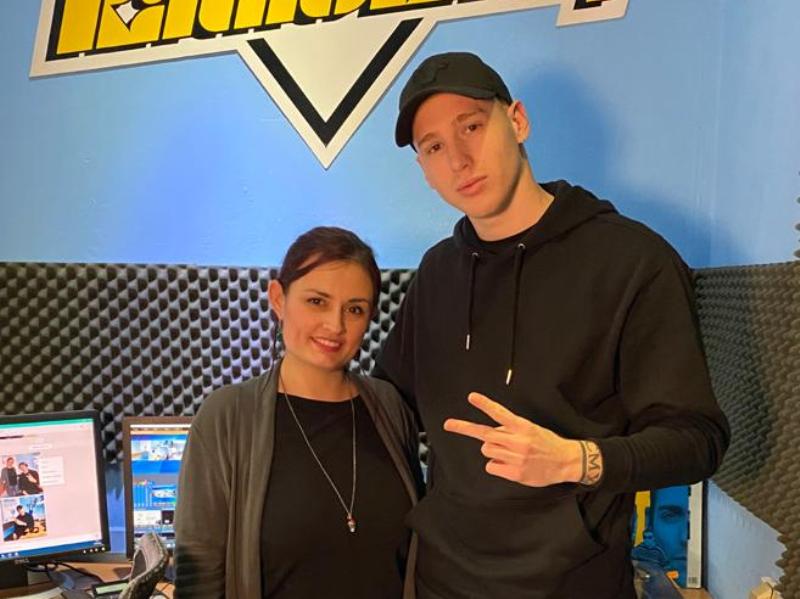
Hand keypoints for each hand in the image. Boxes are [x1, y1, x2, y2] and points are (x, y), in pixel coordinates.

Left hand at [443, 392, 584, 486]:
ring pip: (486, 451)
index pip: (500, 413)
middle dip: (469, 430)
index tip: (471, 397)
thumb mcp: (530, 429)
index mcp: (522, 426)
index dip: (485, 405)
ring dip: (492, 451)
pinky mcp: (515, 473)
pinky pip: (491, 466)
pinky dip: (496, 466)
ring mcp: (517, 457)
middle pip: (484, 435)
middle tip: (448, 424)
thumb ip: (510, 430)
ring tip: (508, 453)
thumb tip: (490, 435)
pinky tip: (510, 466)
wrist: (565, 461)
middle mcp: (518, 440)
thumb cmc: (546, 443)